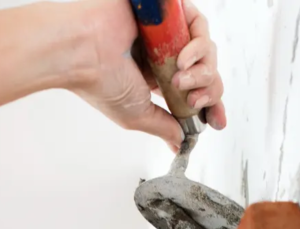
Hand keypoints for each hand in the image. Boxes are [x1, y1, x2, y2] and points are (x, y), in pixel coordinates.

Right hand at [67, 0, 226, 149]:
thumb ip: (164, 127)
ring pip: (206, 50)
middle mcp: (163, 55)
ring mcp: (166, 33)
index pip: (194, 90)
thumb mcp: (138, 115)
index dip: (210, 105)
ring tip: (180, 81)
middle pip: (205, 71)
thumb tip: (180, 144)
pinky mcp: (168, 13)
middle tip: (192, 101)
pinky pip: (198, 25)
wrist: (83, 51)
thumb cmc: (101, 83)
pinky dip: (198, 45)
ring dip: (202, 71)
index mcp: (155, 78)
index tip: (217, 121)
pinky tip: (182, 61)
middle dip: (208, 91)